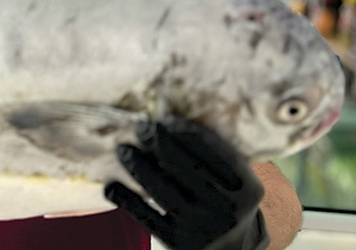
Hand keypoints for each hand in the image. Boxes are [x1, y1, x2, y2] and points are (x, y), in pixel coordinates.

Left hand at [104, 117, 268, 249]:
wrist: (234, 249)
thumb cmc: (225, 199)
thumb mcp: (233, 179)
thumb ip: (213, 153)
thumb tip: (168, 119)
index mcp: (244, 187)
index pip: (212, 152)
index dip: (185, 132)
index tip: (165, 118)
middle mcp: (225, 209)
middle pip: (186, 169)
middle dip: (160, 143)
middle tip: (141, 126)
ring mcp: (202, 228)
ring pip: (164, 193)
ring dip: (139, 168)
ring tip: (122, 150)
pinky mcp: (180, 244)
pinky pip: (148, 219)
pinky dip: (128, 201)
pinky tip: (110, 186)